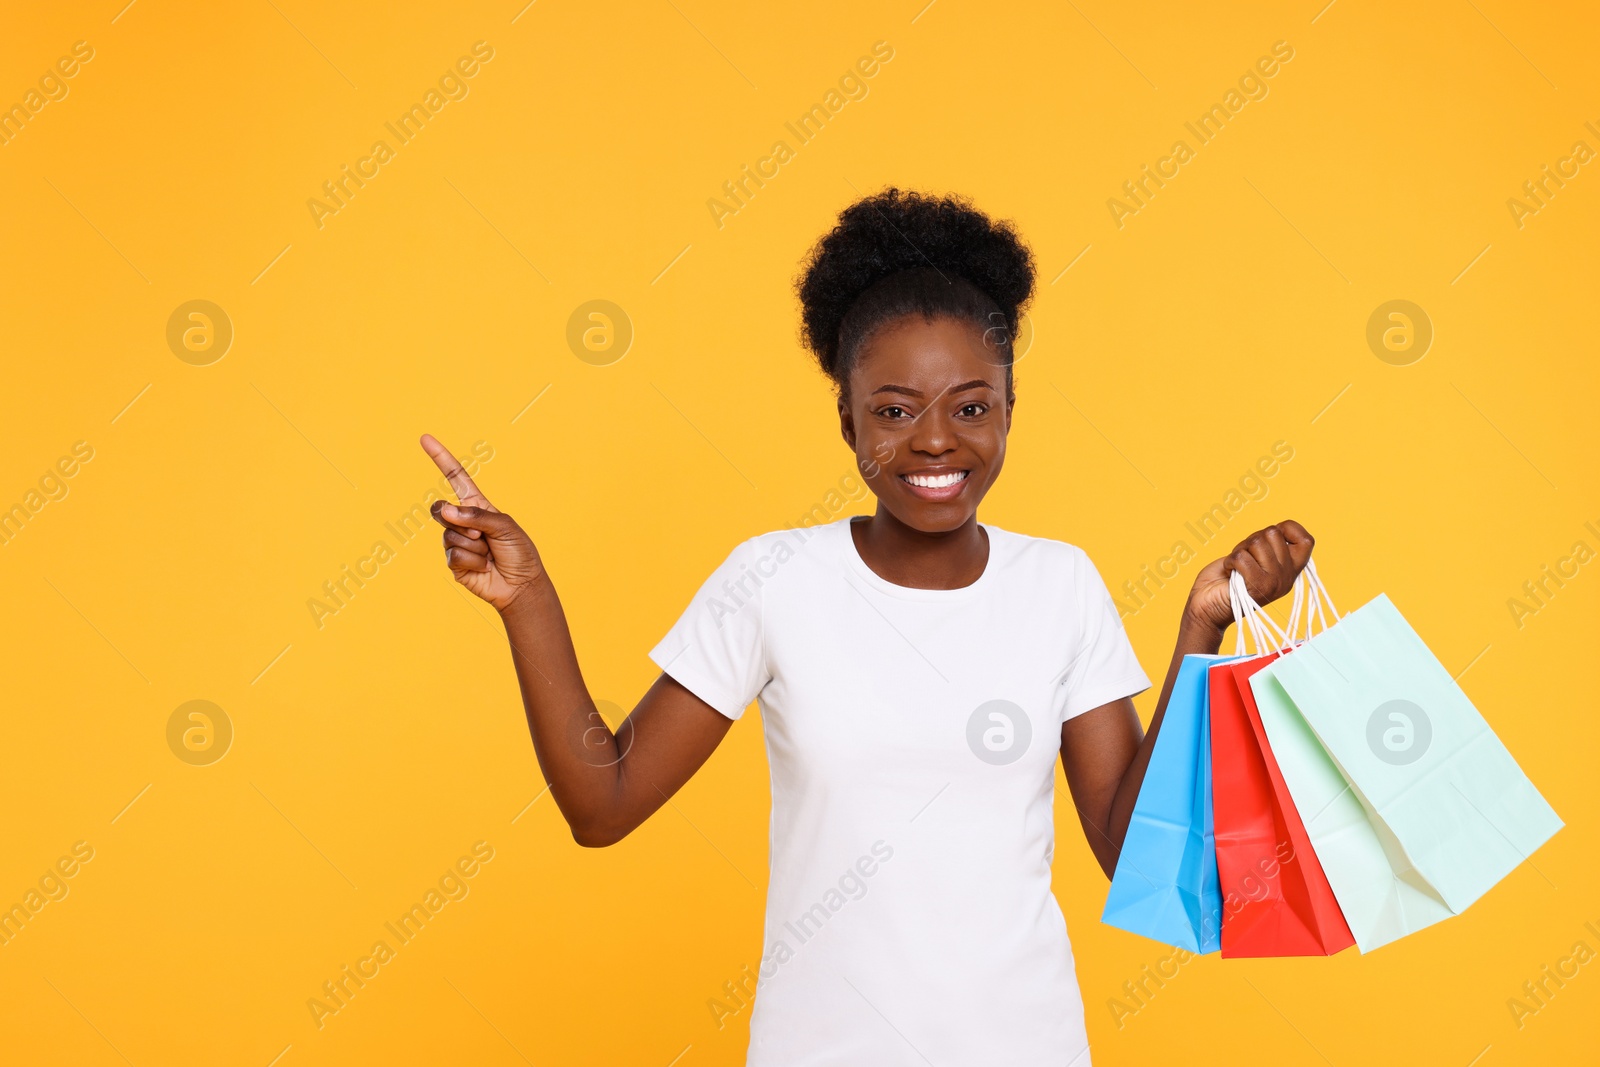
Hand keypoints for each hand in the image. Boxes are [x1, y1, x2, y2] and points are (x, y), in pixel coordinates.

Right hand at [420, 434, 543, 612]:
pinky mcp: (454, 562)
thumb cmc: (519, 552)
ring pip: (449, 535)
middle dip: (458, 520)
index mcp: (477, 506)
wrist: (521, 584)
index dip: (441, 459)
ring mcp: (456, 542)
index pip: (456, 478)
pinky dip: (473, 561)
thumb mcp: (505, 526)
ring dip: (474, 546)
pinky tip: (484, 566)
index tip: (425, 439)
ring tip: (489, 553)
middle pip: (440, 509)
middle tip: (481, 534)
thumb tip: (447, 512)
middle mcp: (463, 522)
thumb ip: (477, 516)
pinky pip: (454, 555)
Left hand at [1183, 520, 1313, 634]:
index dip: (1287, 529)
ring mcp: (1274, 583)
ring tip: (1236, 567)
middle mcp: (1287, 577)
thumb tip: (1276, 529)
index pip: (1307, 540)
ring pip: (1257, 542)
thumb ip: (1269, 546)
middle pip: (1272, 533)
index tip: (1267, 539)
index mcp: (1290, 569)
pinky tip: (1229, 573)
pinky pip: (1242, 557)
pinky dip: (1229, 561)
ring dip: (1239, 550)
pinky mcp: (1258, 587)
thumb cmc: (1226, 578)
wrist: (1206, 607)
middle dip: (1251, 540)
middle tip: (1244, 558)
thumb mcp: (1255, 557)